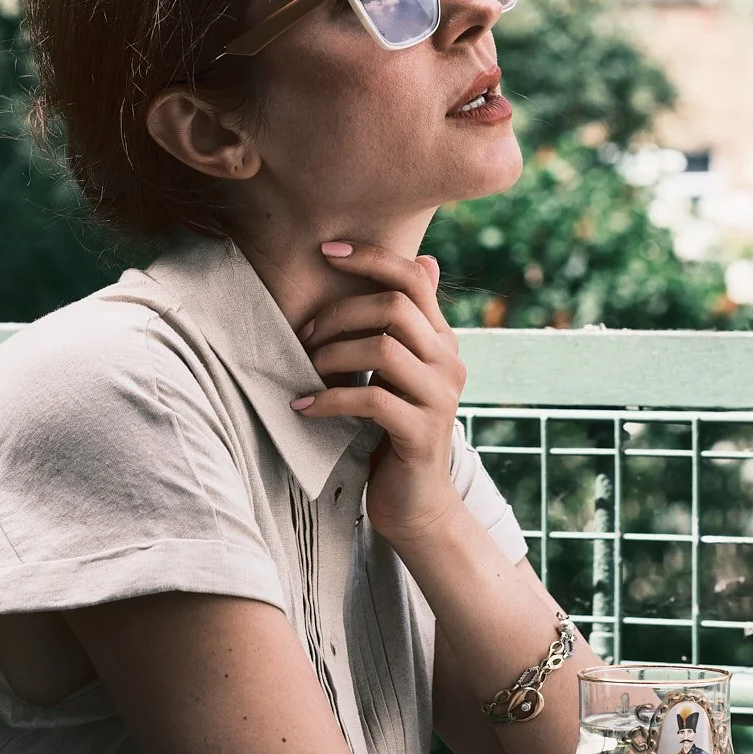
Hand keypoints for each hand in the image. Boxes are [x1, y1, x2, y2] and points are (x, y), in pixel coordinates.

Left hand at [292, 241, 465, 545]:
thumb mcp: (401, 371)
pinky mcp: (421, 433)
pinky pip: (371, 400)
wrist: (416, 502)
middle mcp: (449, 361)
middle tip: (304, 336)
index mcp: (442, 339)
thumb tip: (426, 259)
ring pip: (383, 350)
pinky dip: (329, 400)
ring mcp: (439, 398)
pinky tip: (303, 408)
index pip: (413, 278)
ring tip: (306, 370)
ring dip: (332, 355)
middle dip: (338, 314)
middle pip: (394, 308)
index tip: (325, 251)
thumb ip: (407, 323)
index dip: (371, 257)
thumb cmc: (395, 430)